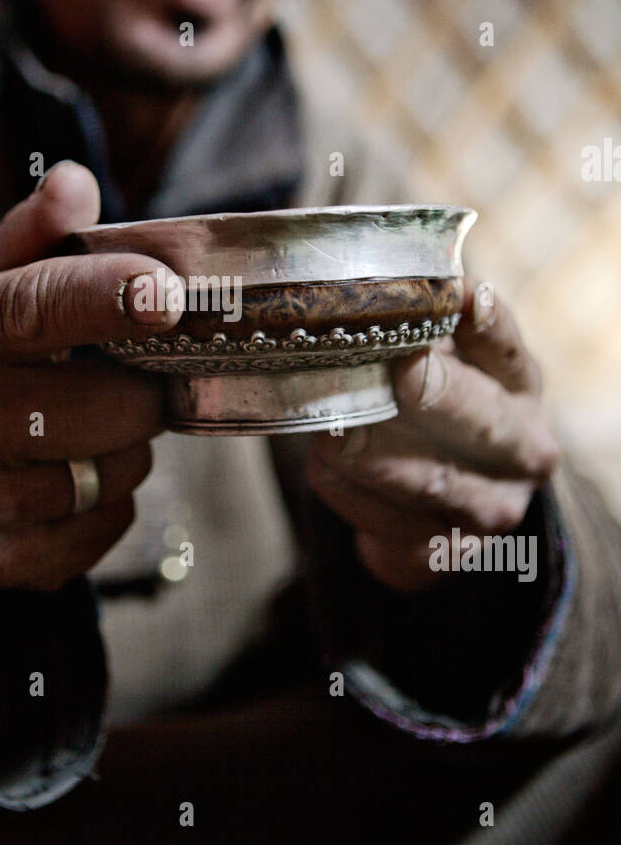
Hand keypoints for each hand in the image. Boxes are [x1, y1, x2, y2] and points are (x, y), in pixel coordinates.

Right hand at [0, 161, 183, 590]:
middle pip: (108, 405)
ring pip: (116, 471)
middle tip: (125, 378)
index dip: (110, 297)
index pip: (37, 308)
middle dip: (142, 390)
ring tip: (88, 427)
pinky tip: (72, 477)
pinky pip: (107, 529)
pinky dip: (110, 502)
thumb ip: (35, 235)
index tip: (170, 293)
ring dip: (127, 448)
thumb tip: (76, 182)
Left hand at [306, 280, 560, 590]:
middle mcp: (520, 449)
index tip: (455, 294)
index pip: (504, 345)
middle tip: (396, 369)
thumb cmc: (430, 412)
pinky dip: (344, 489)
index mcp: (519, 384)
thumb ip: (411, 328)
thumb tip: (354, 291)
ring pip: (427, 477)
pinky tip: (324, 464)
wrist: (434, 510)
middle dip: (435, 392)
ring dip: (372, 449)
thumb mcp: (439, 363)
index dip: (480, 321)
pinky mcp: (440, 553)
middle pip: (481, 418)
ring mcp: (487, 508)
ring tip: (329, 424)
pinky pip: (382, 519)